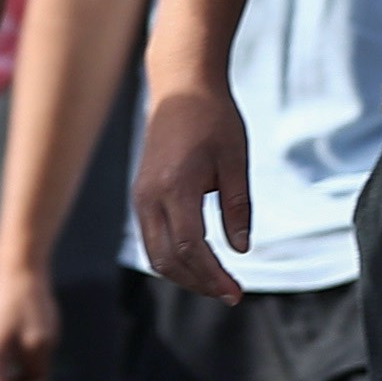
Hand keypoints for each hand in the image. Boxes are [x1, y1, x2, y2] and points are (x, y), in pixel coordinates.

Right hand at [131, 74, 254, 303]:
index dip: (212, 275)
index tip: (235, 291)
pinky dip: (174, 257)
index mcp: (175, 188)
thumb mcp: (236, 161)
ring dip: (185, 274)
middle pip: (168, 259)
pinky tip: (199, 260)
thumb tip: (241, 250)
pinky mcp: (140, 195)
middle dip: (199, 282)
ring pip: (156, 253)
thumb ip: (238, 207)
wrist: (181, 87)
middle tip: (230, 293)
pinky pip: (152, 238)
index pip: (190, 248)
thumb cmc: (215, 119)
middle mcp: (149, 198)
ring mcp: (140, 197)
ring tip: (217, 282)